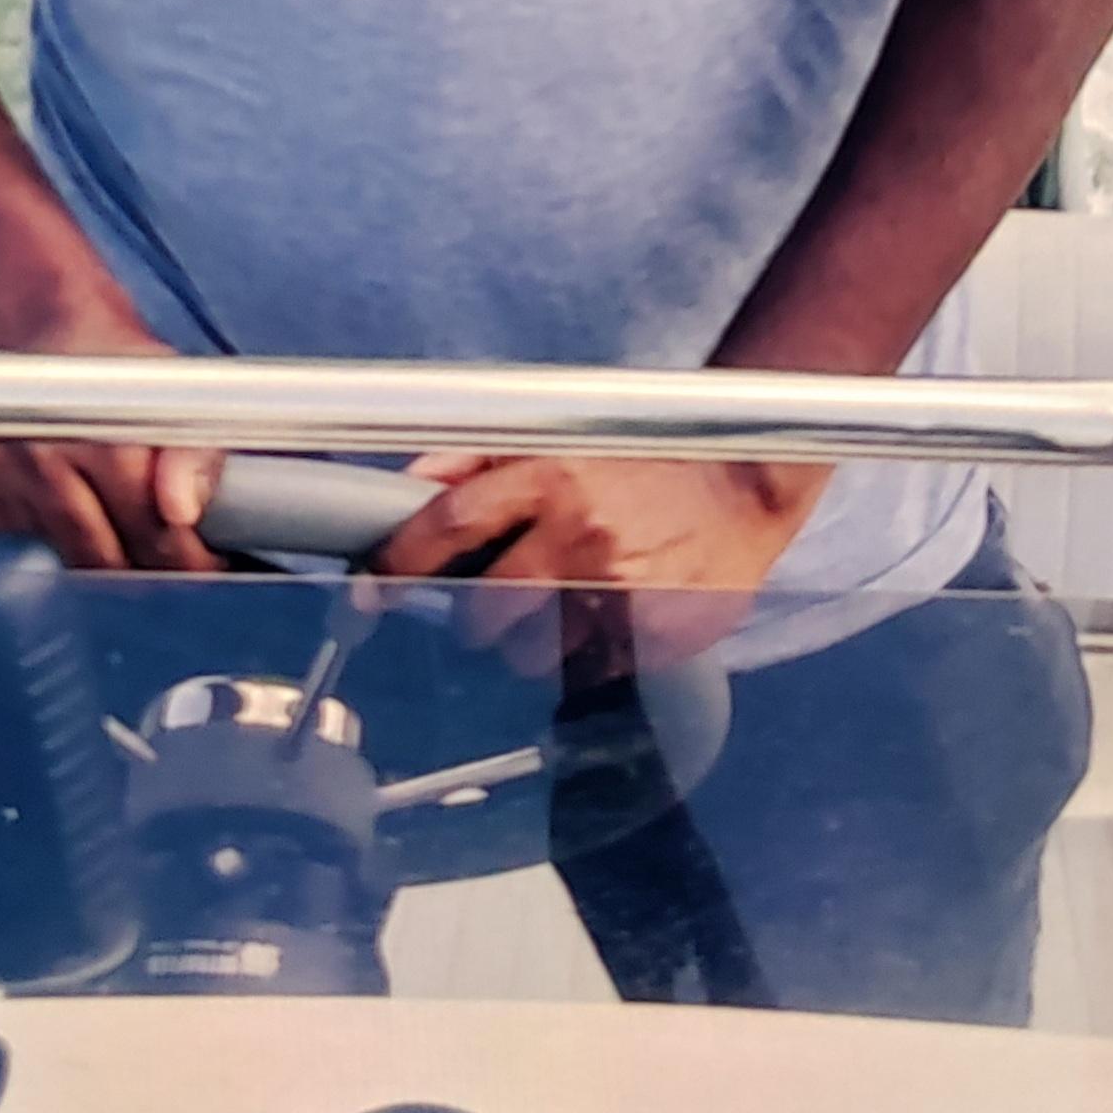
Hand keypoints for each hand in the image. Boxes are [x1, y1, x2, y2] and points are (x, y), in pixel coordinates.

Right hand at [0, 261, 221, 571]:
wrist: (48, 329)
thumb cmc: (115, 372)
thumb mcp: (176, 396)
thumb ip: (195, 454)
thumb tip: (182, 509)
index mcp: (100, 434)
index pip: (151, 535)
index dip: (184, 560)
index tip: (201, 566)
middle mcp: (36, 453)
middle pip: (99, 561)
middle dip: (137, 572)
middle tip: (159, 562)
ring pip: (48, 565)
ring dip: (81, 568)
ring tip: (107, 542)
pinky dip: (23, 555)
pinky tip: (45, 531)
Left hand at [368, 456, 829, 666]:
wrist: (744, 482)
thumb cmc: (639, 461)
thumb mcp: (559, 439)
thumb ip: (477, 459)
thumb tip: (405, 485)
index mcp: (549, 478)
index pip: (449, 524)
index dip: (399, 562)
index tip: (368, 591)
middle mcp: (579, 534)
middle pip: (483, 609)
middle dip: (478, 618)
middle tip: (497, 606)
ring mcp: (620, 593)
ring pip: (533, 655)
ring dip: (533, 645)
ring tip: (563, 613)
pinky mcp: (655, 638)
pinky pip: (590, 673)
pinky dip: (586, 659)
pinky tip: (607, 625)